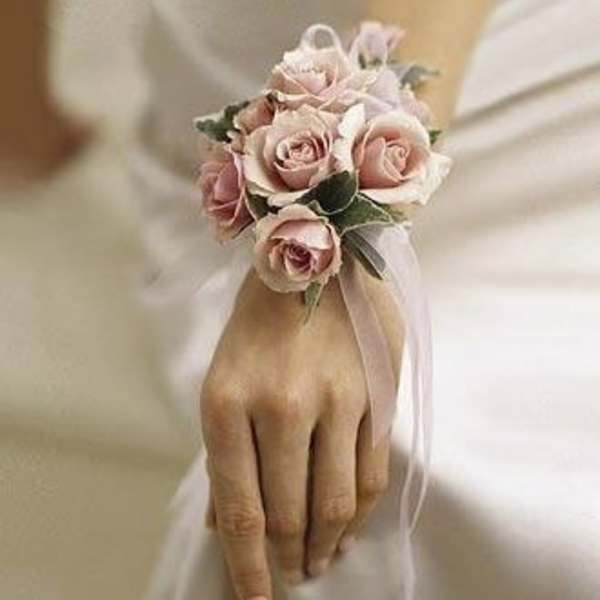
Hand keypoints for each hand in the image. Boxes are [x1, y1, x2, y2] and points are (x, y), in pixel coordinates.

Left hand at [200, 265, 402, 599]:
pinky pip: (370, 474)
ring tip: (318, 561)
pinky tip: (348, 529)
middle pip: (288, 516)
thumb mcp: (223, 379)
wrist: (314, 256)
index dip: (247, 571)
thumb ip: (225, 455)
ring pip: (335, 504)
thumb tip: (221, 525)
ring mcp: (335, 400)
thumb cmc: (257, 322)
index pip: (240, 513)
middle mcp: (280, 405)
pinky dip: (359, 514)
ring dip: (324, 545)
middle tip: (288, 576)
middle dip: (286, 560)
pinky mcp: (375, 394)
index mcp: (227, 402)